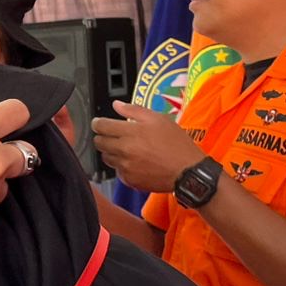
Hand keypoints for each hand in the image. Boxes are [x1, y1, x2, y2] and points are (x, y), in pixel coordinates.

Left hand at [90, 101, 205, 192]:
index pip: (101, 126)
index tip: (98, 123)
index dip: (97, 123)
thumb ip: (134, 110)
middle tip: (111, 135)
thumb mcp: (158, 119)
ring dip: (111, 152)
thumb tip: (116, 105)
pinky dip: (122, 166)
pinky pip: (118, 171)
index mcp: (131, 132)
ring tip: (125, 148)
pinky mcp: (130, 180)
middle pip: (99, 143)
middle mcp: (125, 150)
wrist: (188, 171)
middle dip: (102, 137)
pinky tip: (134, 162)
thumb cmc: (176, 144)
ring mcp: (126, 167)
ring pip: (107, 158)